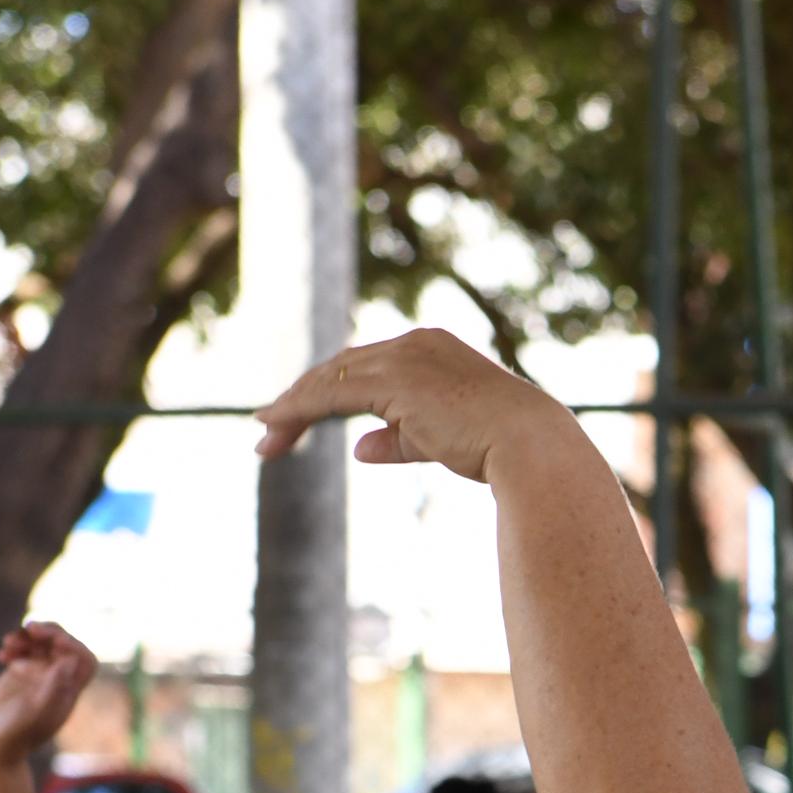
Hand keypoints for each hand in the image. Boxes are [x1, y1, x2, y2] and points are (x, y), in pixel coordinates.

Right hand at [0, 624, 97, 768]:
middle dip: (48, 632)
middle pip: (63, 644)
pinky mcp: (21, 672)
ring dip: (26, 636)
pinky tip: (0, 656)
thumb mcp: (35, 712)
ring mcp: (39, 674)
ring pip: (41, 642)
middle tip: (29, 628)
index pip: (83, 659)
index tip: (52, 640)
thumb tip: (68, 662)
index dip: (72, 644)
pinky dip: (13, 645)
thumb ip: (53, 687)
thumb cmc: (16, 733)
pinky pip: (23, 649)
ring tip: (8, 643)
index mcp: (68, 690)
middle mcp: (57, 680)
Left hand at [257, 326, 583, 486]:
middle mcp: (413, 344)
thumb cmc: (500, 448)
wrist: (529, 445)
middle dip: (301, 402)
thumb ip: (398, 439)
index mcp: (430, 350)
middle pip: (340, 369)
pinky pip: (329, 394)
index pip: (365, 368)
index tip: (299, 416)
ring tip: (264, 439)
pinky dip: (297, 410)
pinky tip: (273, 426)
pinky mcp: (391, 382)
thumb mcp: (440, 441)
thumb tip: (361, 447)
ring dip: (292, 410)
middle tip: (267, 431)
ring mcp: (402, 358)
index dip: (328, 392)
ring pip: (329, 380)